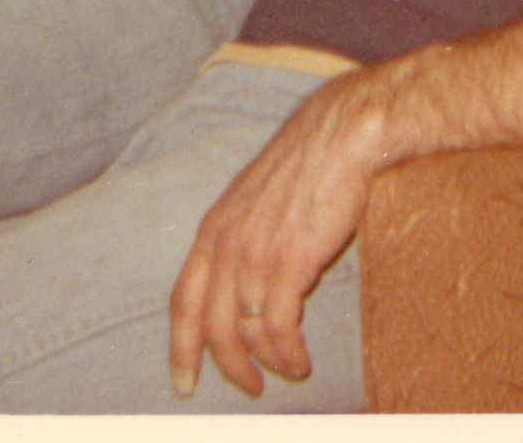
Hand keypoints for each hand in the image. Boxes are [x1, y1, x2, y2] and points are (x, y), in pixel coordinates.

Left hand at [168, 76, 385, 400]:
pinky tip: (301, 360)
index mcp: (213, 227)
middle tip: (250, 387)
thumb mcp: (256, 199)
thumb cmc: (309, 163)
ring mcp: (255, 253)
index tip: (184, 381)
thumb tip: (246, 287)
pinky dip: (288, 354)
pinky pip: (279, 328)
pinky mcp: (289, 262)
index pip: (182, 300)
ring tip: (290, 369)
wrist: (342, 135)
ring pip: (248, 332)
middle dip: (228, 366)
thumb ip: (242, 239)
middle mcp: (226, 244)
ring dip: (269, 361)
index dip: (180, 346)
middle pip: (212, 327)